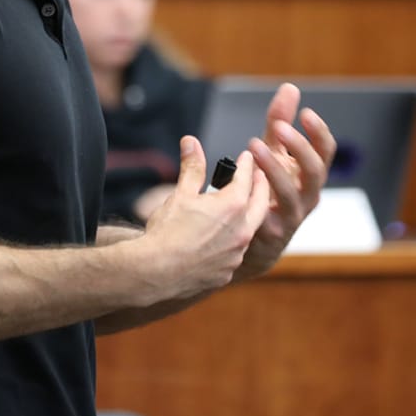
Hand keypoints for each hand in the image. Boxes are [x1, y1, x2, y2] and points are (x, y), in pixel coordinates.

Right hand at [139, 137, 269, 299]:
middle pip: (261, 203)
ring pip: (250, 230)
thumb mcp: (180, 194)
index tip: (247, 157)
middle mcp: (242, 230)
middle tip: (260, 176)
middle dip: (261, 187)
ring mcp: (236, 254)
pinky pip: (235, 253)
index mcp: (233, 206)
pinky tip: (225, 240)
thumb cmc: (167, 232)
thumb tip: (191, 142)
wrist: (154, 273)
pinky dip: (233, 242)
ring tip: (243, 208)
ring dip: (249, 217)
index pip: (247, 178)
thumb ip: (192, 168)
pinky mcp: (227, 272)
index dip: (247, 165)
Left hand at [237, 83, 336, 279]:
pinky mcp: (271, 232)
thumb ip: (280, 121)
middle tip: (279, 127)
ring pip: (293, 194)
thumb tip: (290, 87)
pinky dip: (257, 194)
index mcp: (309, 174)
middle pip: (316, 172)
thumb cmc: (265, 190)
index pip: (326, 152)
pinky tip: (243, 178)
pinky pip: (268, 213)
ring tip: (254, 146)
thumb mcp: (272, 152)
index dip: (319, 132)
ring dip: (274, 168)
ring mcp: (292, 216)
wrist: (250, 241)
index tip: (306, 113)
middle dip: (300, 148)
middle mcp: (307, 196)